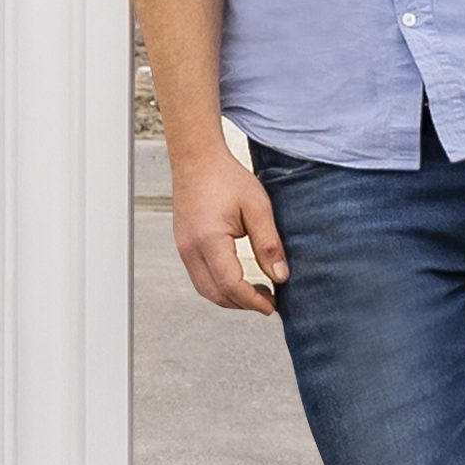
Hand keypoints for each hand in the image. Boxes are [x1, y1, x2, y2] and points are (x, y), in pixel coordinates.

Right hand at [169, 148, 286, 315]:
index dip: (253, 300)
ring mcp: (183, 248)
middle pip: (215, 293)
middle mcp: (190, 248)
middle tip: (268, 302)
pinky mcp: (183, 244)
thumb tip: (280, 276)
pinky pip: (199, 276)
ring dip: (230, 297)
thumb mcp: (258, 207)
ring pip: (205, 289)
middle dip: (243, 304)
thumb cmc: (226, 177)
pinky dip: (219, 285)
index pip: (231, 284)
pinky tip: (237, 278)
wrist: (196, 158)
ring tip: (256, 292)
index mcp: (209, 239)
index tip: (272, 306)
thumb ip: (269, 244)